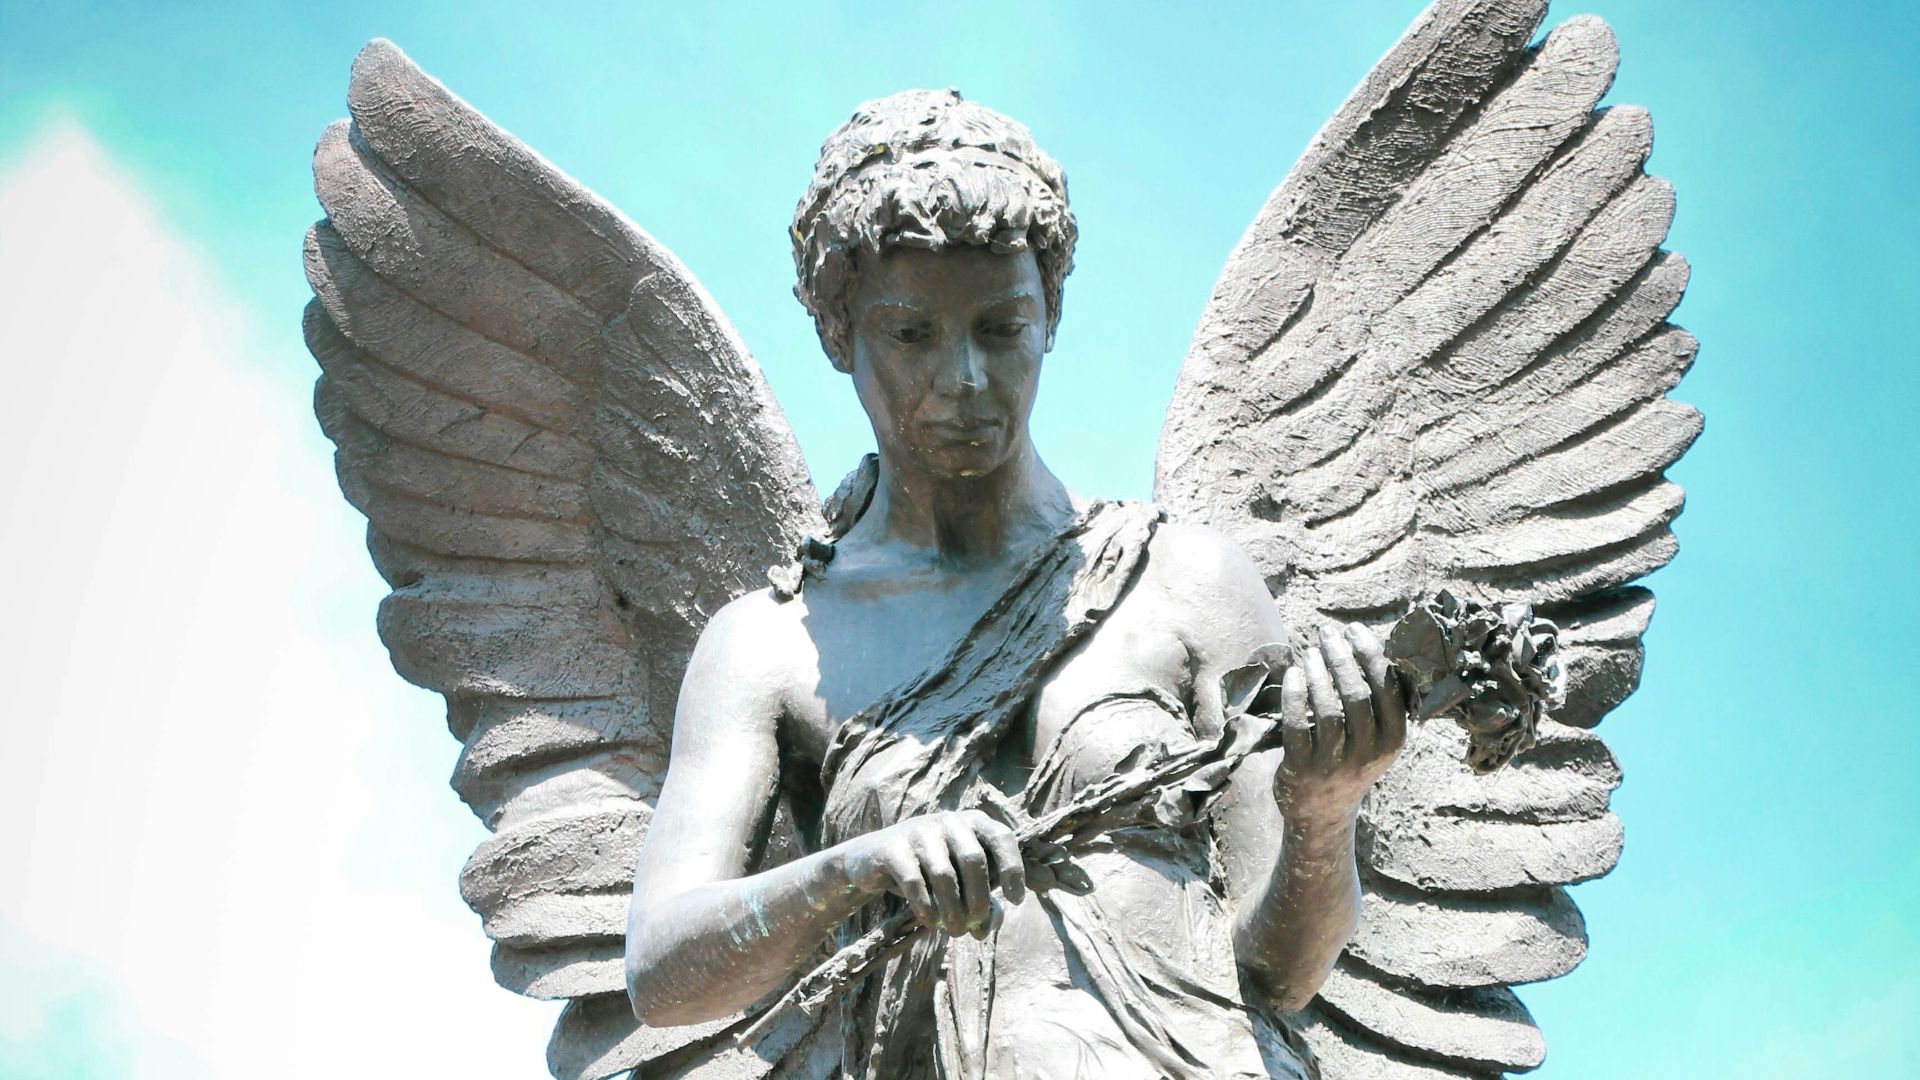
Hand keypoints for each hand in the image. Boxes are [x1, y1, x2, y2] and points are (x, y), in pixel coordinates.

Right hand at [841, 810, 1026, 937]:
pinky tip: (930, 922)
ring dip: (952, 910)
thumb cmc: (928, 874)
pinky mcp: (892, 847)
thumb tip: (986, 928)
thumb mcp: (961, 886)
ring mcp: (918, 830)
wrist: (873, 863)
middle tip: (973, 927)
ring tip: (954, 932)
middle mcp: (947, 820)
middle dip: (978, 899)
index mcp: (971, 822)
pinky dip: (926, 907)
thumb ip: (983, 905)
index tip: (1016, 900)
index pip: (1001, 837)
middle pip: (973, 859)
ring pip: (944, 874)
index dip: (1013, 868)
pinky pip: (915, 881)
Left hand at [1273, 623, 1407, 829]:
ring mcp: (1335, 764)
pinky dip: (1294, 694)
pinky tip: (1294, 673)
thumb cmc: (1350, 759)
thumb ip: (1375, 700)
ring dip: (1317, 672)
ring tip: (1310, 652)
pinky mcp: (1303, 769)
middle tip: (1327, 634)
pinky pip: (1297, 725)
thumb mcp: (1375, 737)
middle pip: (1356, 694)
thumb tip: (1368, 642)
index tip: (1353, 630)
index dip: (1370, 653)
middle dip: (1340, 656)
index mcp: (1394, 740)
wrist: (1322, 813)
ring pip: (1327, 708)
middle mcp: (1368, 753)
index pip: (1387, 688)